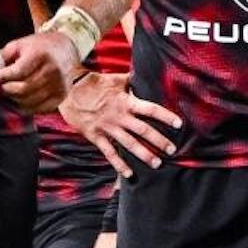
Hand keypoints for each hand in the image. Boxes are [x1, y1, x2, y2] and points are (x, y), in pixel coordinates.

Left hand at [0, 31, 80, 113]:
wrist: (66, 48)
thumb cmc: (39, 46)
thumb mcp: (19, 45)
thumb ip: (1, 56)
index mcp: (41, 55)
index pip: (18, 72)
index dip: (3, 77)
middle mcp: (52, 70)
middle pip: (23, 89)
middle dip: (7, 89)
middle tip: (2, 86)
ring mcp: (59, 84)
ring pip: (30, 101)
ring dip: (16, 99)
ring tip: (13, 90)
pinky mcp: (62, 95)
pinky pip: (40, 108)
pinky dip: (28, 106)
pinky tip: (24, 97)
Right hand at [59, 72, 183, 176]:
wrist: (68, 90)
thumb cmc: (94, 83)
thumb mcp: (115, 79)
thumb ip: (132, 80)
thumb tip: (146, 73)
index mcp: (126, 102)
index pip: (150, 109)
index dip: (165, 116)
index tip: (178, 124)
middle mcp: (119, 116)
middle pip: (143, 130)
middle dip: (159, 141)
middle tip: (172, 150)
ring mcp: (107, 128)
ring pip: (129, 144)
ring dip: (144, 154)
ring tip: (157, 163)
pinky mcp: (95, 136)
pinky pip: (109, 153)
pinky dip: (119, 164)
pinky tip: (129, 174)